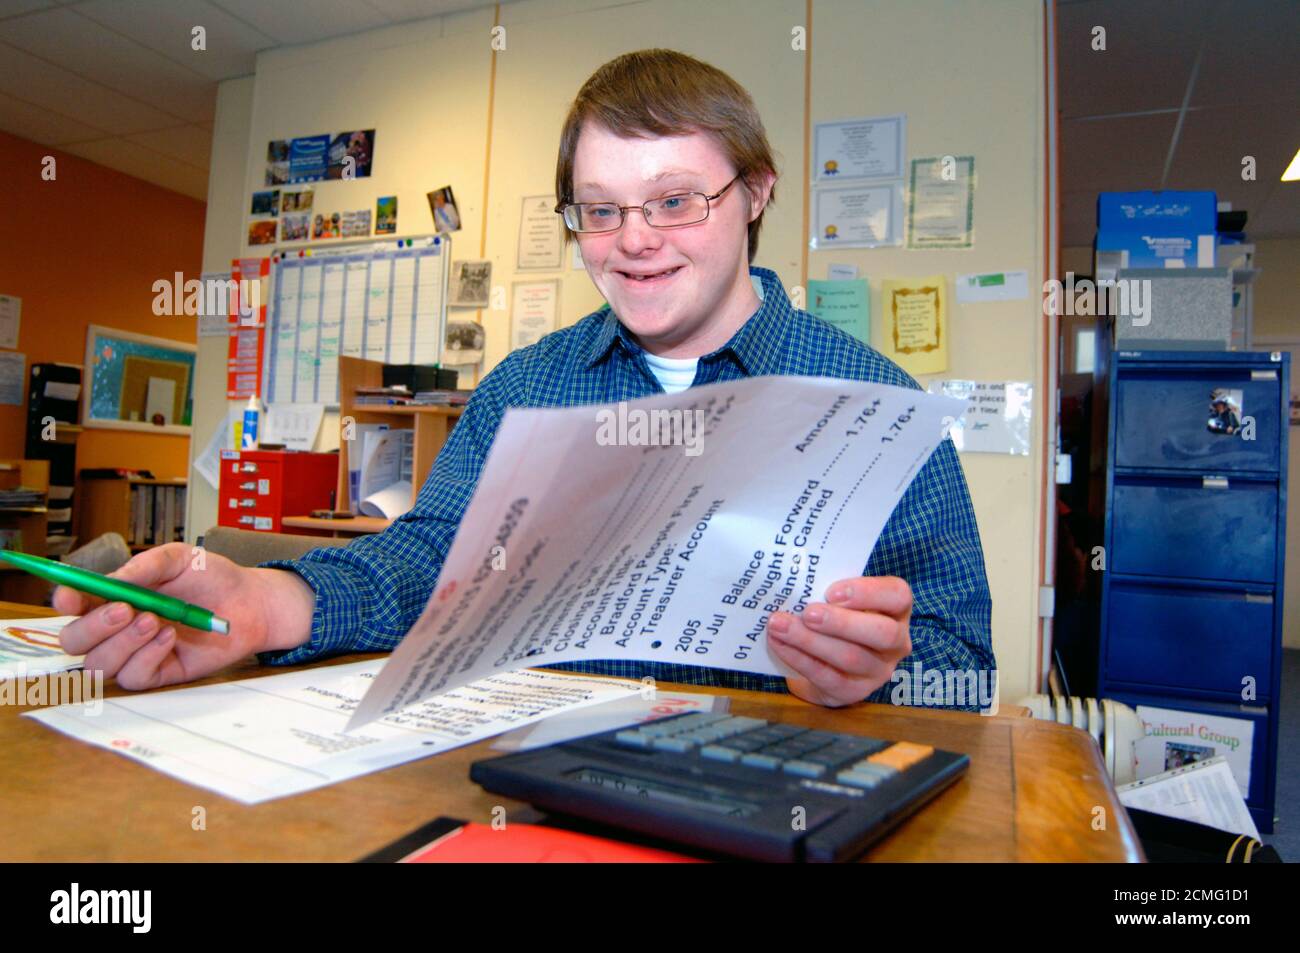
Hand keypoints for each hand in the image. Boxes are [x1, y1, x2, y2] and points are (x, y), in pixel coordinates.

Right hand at [53, 543, 313, 689]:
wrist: (250, 601)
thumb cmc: (211, 578)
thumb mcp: (178, 559)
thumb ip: (145, 567)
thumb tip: (112, 583)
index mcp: (114, 596)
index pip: (74, 605)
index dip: (65, 602)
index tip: (69, 596)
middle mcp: (117, 628)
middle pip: (75, 642)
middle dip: (93, 627)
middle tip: (125, 609)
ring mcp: (135, 653)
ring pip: (99, 665)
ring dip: (121, 643)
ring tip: (155, 620)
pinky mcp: (158, 673)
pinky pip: (133, 677)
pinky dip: (146, 657)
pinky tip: (169, 638)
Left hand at [766, 576, 911, 707]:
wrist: (825, 663)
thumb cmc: (834, 617)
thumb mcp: (839, 600)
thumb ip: (828, 589)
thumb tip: (794, 580)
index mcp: (896, 610)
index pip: (897, 595)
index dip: (867, 592)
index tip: (831, 591)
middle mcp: (896, 642)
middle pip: (882, 633)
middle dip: (841, 622)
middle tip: (807, 613)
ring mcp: (878, 671)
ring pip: (851, 657)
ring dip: (811, 640)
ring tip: (780, 626)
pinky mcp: (854, 691)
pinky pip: (827, 676)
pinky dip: (799, 658)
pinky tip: (779, 643)